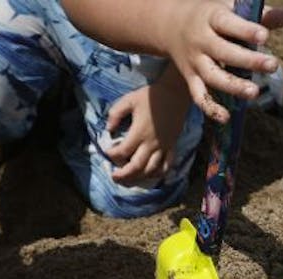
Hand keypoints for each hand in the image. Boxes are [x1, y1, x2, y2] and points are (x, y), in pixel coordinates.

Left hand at [104, 69, 190, 184]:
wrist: (175, 93)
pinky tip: (151, 175)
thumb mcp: (129, 100)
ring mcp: (163, 147)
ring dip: (139, 178)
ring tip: (129, 180)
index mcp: (139, 132)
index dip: (112, 155)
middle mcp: (151, 143)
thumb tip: (108, 129)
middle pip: (136, 167)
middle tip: (114, 177)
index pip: (122, 151)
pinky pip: (167, 165)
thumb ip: (115, 114)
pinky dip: (159, 174)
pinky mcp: (172, 146)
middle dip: (123, 175)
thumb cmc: (151, 97)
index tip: (107, 151)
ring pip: (151, 170)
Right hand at [160, 0, 282, 122]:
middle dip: (248, 60)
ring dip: (232, 86)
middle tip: (273, 65)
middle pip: (223, 52)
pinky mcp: (191, 79)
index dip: (245, 30)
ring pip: (212, 76)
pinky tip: (226, 118)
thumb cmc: (210, 14)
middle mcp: (201, 41)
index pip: (227, 23)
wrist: (170, 25)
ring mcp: (195, 62)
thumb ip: (258, 13)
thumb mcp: (229, 6)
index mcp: (211, 17)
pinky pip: (199, 96)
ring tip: (254, 93)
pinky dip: (210, 109)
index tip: (264, 36)